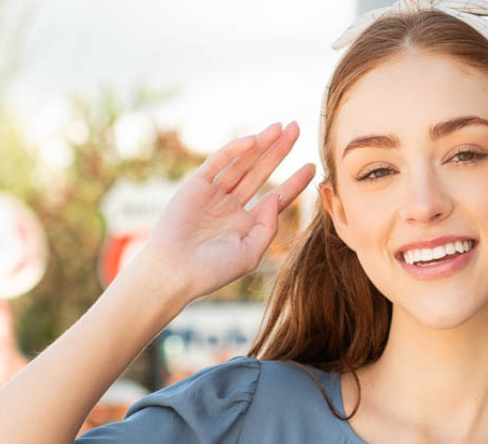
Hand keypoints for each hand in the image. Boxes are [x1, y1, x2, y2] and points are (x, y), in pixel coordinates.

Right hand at [132, 121, 316, 305]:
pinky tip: (253, 141)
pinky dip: (234, 151)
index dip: (294, 183)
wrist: (175, 271)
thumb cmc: (211, 271)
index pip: (276, 198)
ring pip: (242, 164)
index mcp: (247, 225)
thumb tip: (276, 198)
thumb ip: (267, 228)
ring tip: (280, 128)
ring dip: (261, 145)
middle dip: (279, 152)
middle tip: (296, 129)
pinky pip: (218, 163)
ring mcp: (214, 194)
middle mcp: (232, 206)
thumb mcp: (249, 254)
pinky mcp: (196, 185)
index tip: (312, 167)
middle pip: (261, 173)